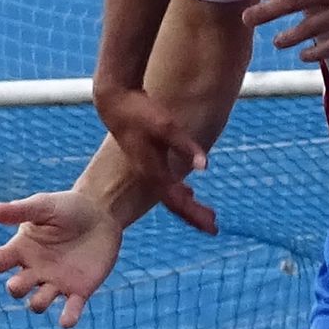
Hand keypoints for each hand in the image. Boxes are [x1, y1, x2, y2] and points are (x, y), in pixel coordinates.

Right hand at [0, 189, 124, 328]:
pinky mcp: (79, 290)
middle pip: (16, 288)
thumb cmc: (68, 207)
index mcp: (21, 250)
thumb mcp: (44, 205)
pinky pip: (70, 310)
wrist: (101, 214)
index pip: (0, 262)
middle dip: (15, 288)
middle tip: (18, 284)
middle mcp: (34, 270)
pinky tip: (67, 322)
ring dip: (37, 303)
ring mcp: (56, 282)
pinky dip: (68, 318)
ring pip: (38, 303)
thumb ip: (21, 210)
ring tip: (43, 296)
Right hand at [91, 84, 215, 233]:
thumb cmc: (139, 112)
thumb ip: (185, 146)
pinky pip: (166, 185)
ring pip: (170, 195)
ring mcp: (147, 169)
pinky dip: (179, 192)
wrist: (114, 101)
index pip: (175, 201)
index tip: (211, 227)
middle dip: (194, 215)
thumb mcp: (166, 126)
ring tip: (207, 215)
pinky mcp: (148, 161)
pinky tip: (189, 193)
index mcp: (152, 171)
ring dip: (189, 205)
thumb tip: (205, 167)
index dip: (193, 214)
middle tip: (214, 228)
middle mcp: (148, 175)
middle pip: (173, 203)